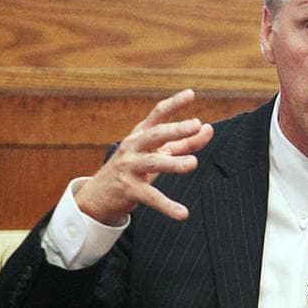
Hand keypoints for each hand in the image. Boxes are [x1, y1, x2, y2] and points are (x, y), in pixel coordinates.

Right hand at [74, 89, 213, 224]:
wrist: (99, 194)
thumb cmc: (135, 168)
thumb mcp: (158, 152)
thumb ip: (184, 142)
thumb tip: (208, 129)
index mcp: (141, 135)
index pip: (158, 115)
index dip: (174, 104)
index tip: (190, 94)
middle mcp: (134, 147)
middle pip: (155, 135)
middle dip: (175, 129)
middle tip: (195, 124)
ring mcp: (130, 168)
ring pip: (153, 163)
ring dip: (173, 163)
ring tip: (192, 163)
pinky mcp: (129, 190)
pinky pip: (151, 197)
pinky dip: (167, 206)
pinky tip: (183, 213)